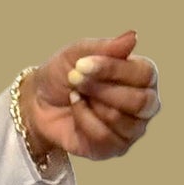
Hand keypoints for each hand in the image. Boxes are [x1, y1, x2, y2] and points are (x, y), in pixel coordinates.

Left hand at [19, 30, 160, 162]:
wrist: (38, 102)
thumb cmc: (64, 74)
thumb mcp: (79, 53)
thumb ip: (106, 47)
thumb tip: (133, 36)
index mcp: (142, 75)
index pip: (144, 74)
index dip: (113, 70)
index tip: (82, 64)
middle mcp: (145, 103)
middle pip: (139, 102)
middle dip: (102, 90)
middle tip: (75, 80)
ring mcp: (132, 128)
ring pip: (120, 120)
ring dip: (90, 105)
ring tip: (75, 94)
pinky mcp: (115, 148)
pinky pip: (104, 138)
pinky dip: (83, 121)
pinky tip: (76, 110)